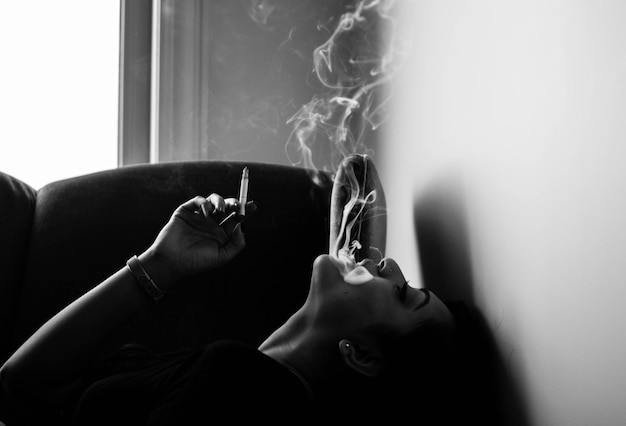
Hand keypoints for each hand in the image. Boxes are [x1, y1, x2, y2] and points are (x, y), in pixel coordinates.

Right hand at [139, 194, 256, 288]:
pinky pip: (198, 201)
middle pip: (227, 207)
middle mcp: (211, 223)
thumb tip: (242, 226)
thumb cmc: (198, 262)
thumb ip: (237, 243)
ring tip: (221, 210)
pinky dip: (205, 203)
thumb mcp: (223, 257)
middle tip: (238, 205)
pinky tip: (207, 213)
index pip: (236, 219)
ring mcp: (199, 216)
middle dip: (234, 203)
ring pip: (214, 201)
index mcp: (221, 234)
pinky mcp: (186, 212)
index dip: (245, 211)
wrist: (173, 262)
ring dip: (221, 201)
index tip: (253, 205)